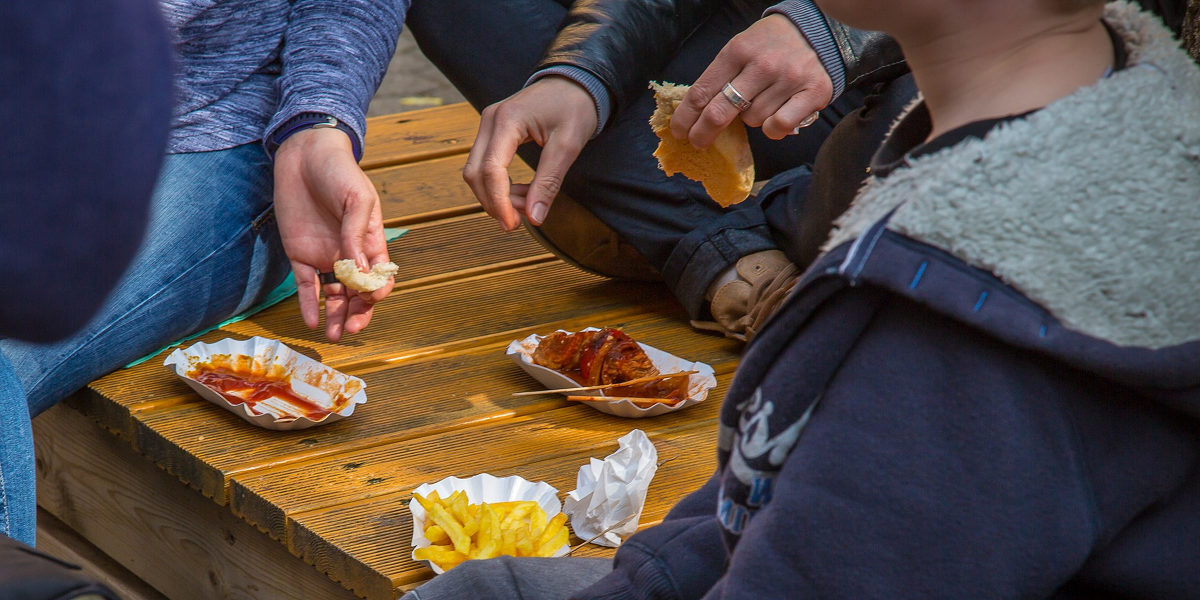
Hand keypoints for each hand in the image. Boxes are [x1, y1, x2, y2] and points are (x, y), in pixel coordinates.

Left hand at [274, 127, 391, 341]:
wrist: (304, 155)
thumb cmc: (339, 173)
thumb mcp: (356, 200)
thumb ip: (356, 237)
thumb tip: (361, 274)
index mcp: (370, 242)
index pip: (379, 277)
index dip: (376, 292)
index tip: (370, 299)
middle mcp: (349, 255)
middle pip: (357, 294)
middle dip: (357, 314)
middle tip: (350, 329)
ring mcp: (324, 257)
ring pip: (334, 296)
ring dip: (335, 316)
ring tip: (333, 335)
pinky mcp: (300, 256)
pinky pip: (306, 286)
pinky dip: (309, 305)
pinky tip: (312, 321)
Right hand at [463, 76, 596, 230]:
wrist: (575, 82)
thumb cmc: (574, 107)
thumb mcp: (568, 146)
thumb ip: (549, 182)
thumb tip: (535, 217)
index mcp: (508, 120)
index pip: (491, 170)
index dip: (499, 203)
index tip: (512, 225)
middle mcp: (490, 120)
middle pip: (475, 173)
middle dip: (495, 202)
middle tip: (521, 221)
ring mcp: (488, 125)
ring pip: (476, 172)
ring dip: (496, 196)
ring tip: (527, 204)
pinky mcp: (492, 132)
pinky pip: (485, 165)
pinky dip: (498, 186)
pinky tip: (521, 192)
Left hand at [670, 14, 833, 146]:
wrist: (816, 30)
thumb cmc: (769, 45)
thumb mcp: (740, 48)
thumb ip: (720, 76)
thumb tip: (695, 114)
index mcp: (738, 50)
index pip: (701, 91)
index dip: (685, 117)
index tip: (679, 131)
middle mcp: (762, 65)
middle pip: (719, 112)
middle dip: (702, 132)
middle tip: (698, 142)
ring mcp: (788, 79)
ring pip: (751, 121)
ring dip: (750, 118)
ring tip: (761, 101)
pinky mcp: (812, 93)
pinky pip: (778, 127)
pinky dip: (772, 128)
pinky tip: (776, 116)